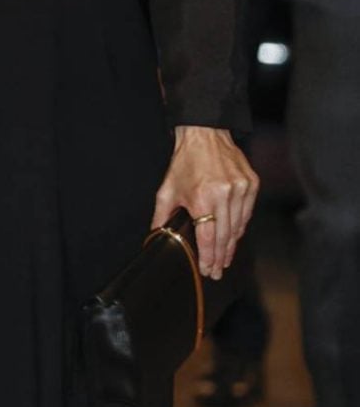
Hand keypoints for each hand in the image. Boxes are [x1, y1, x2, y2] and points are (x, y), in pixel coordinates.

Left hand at [153, 126, 256, 278]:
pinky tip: (234, 237)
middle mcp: (224, 195)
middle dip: (221, 258)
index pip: (208, 238)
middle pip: (225, 237)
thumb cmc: (185, 162)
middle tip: (218, 271)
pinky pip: (247, 213)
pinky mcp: (252, 184)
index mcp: (202, 198)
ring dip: (232, 245)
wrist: (205, 135)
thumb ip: (161, 216)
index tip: (208, 270)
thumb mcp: (167, 190)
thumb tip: (155, 235)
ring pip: (239, 227)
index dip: (209, 257)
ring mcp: (241, 189)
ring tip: (225, 259)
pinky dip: (241, 227)